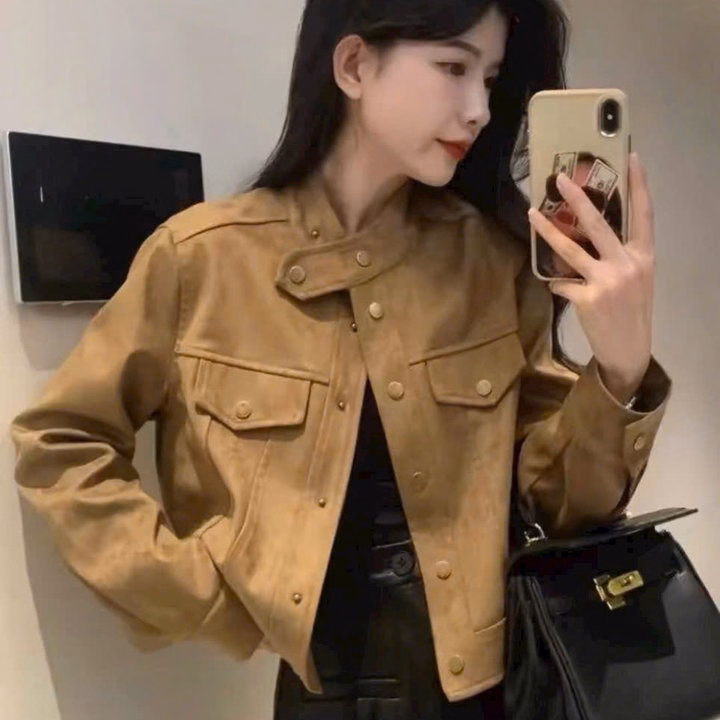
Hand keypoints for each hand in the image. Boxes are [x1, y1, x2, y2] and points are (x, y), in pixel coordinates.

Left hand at [528, 153, 654, 402]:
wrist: (629, 349)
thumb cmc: (632, 310)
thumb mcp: (637, 278)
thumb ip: (621, 254)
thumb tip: (587, 232)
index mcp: (644, 256)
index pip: (644, 213)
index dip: (639, 184)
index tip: (632, 157)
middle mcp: (627, 264)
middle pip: (599, 223)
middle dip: (577, 198)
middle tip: (560, 179)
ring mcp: (606, 281)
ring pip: (570, 248)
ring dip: (548, 230)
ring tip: (532, 213)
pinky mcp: (587, 298)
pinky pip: (561, 282)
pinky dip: (558, 283)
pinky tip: (562, 288)